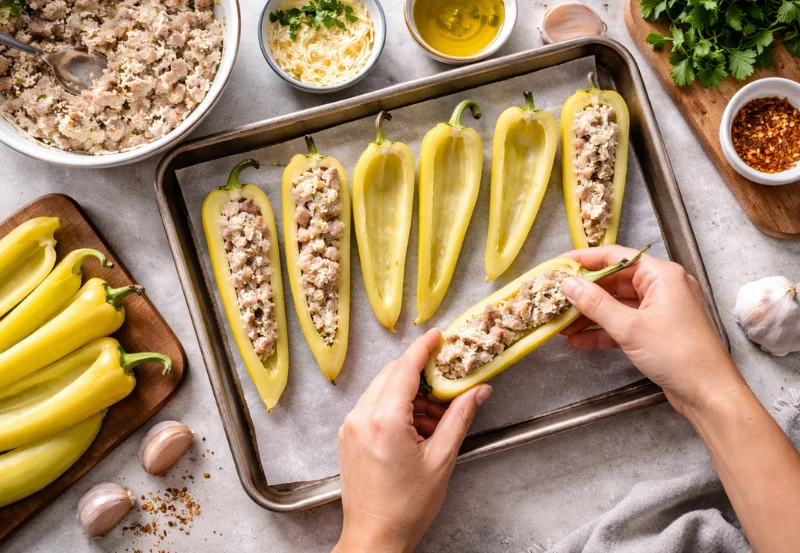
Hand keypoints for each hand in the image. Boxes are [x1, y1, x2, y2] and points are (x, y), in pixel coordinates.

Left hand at [334, 329, 491, 552]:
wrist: (374, 538)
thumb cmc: (406, 506)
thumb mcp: (441, 460)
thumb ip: (459, 418)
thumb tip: (478, 392)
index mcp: (384, 420)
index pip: (404, 368)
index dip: (423, 348)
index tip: (437, 336)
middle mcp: (361, 417)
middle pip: (392, 375)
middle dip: (419, 373)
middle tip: (446, 380)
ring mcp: (350, 426)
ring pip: (381, 390)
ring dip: (409, 393)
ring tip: (435, 417)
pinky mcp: (347, 436)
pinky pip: (372, 406)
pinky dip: (395, 407)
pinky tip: (416, 426)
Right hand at [559, 245, 743, 415]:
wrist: (709, 392)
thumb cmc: (677, 353)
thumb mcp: (630, 327)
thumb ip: (595, 303)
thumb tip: (568, 284)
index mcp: (662, 275)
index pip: (616, 257)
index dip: (585, 259)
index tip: (559, 265)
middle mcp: (662, 287)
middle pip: (615, 281)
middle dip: (585, 292)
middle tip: (556, 298)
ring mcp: (660, 310)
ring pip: (617, 305)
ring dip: (590, 314)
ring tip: (562, 323)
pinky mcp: (657, 331)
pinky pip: (624, 324)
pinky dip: (603, 331)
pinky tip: (579, 340)